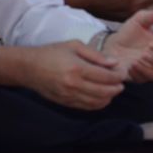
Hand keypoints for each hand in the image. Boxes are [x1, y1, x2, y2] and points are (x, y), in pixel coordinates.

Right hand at [0, 42, 125, 110]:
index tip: (122, 72)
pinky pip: (87, 107)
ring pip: (97, 102)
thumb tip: (114, 63)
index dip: (118, 76)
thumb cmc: (52, 53)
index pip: (106, 76)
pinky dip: (98, 104)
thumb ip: (96, 55)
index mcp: (77, 68)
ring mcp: (69, 96)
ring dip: (109, 97)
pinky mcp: (65, 103)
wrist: (29, 67)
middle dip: (116, 88)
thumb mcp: (74, 45)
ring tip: (113, 90)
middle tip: (121, 83)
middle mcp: (73, 84)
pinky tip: (102, 97)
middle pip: (104, 91)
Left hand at [102, 9, 152, 82]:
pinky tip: (130, 66)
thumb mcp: (137, 21)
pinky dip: (137, 73)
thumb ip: (149, 16)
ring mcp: (148, 69)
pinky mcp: (138, 77)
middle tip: (145, 52)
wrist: (112, 44)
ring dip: (147, 68)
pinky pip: (142, 79)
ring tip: (136, 60)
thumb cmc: (128, 33)